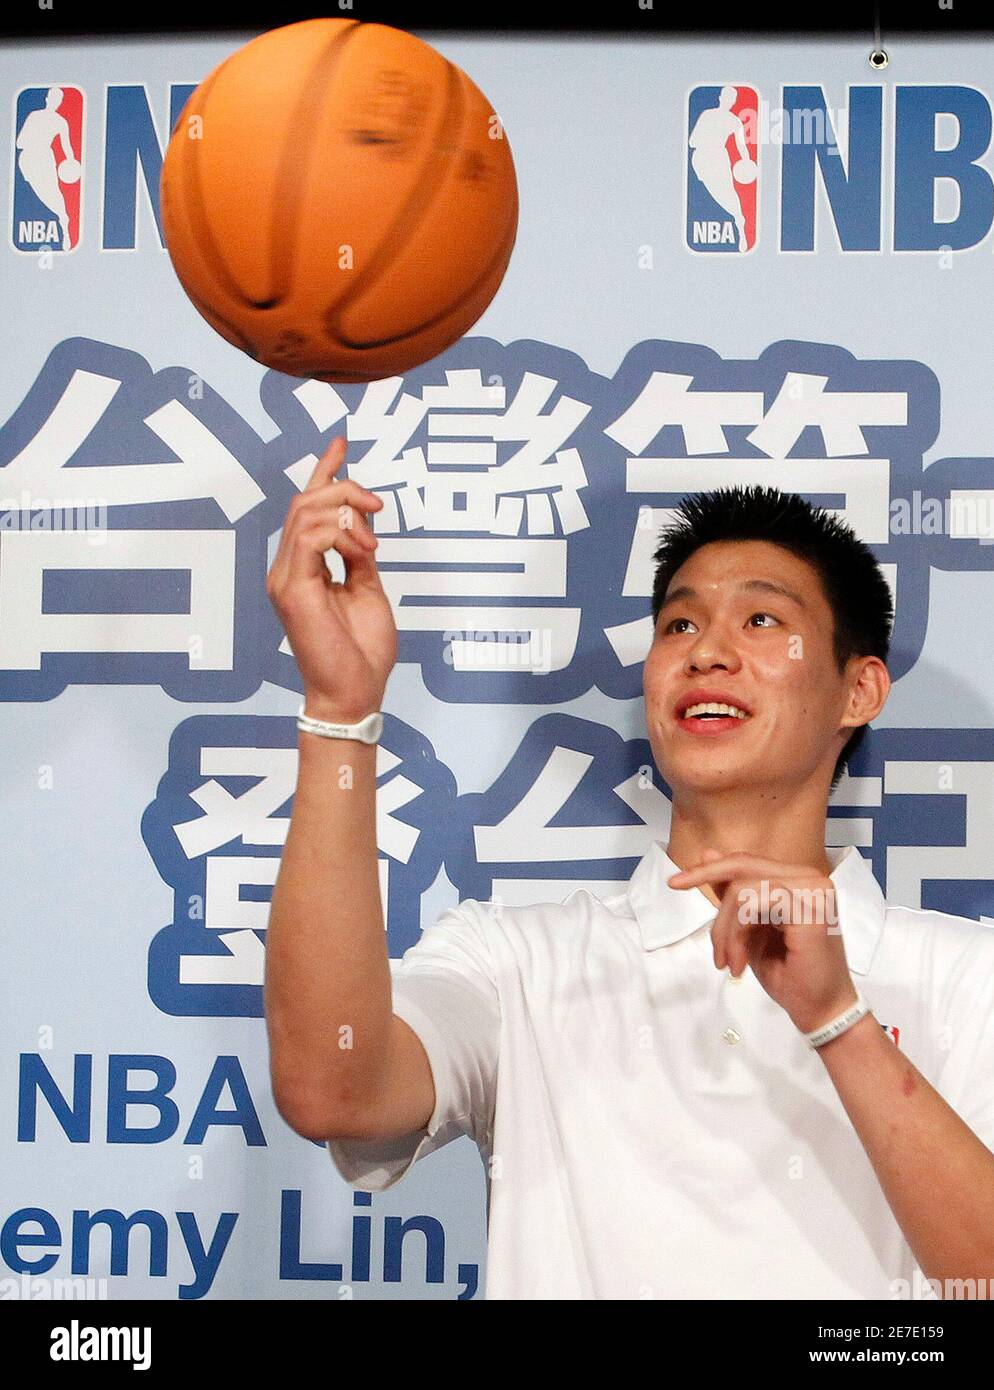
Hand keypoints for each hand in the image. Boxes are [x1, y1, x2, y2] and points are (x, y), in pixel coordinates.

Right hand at [266, 435, 396, 721]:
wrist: (355, 693)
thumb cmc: (361, 652)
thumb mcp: (368, 590)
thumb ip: (360, 556)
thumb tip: (363, 525)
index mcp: (303, 568)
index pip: (307, 509)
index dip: (324, 472)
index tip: (341, 442)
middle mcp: (287, 569)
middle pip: (305, 502)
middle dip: (343, 488)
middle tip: (377, 504)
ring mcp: (284, 578)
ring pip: (306, 513)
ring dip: (347, 513)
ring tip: (373, 542)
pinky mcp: (291, 589)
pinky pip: (311, 537)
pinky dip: (342, 536)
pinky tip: (363, 554)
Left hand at [667, 849, 857, 1034]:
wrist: (821, 1010)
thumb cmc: (789, 973)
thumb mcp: (750, 929)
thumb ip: (733, 893)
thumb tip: (707, 854)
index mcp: (797, 878)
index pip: (746, 862)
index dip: (709, 870)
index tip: (675, 883)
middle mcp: (810, 877)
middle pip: (742, 869)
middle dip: (716, 908)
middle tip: (711, 948)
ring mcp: (814, 890)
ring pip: (743, 889)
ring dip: (726, 931)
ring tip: (730, 963)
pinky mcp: (811, 909)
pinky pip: (754, 903)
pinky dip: (738, 934)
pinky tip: (740, 963)